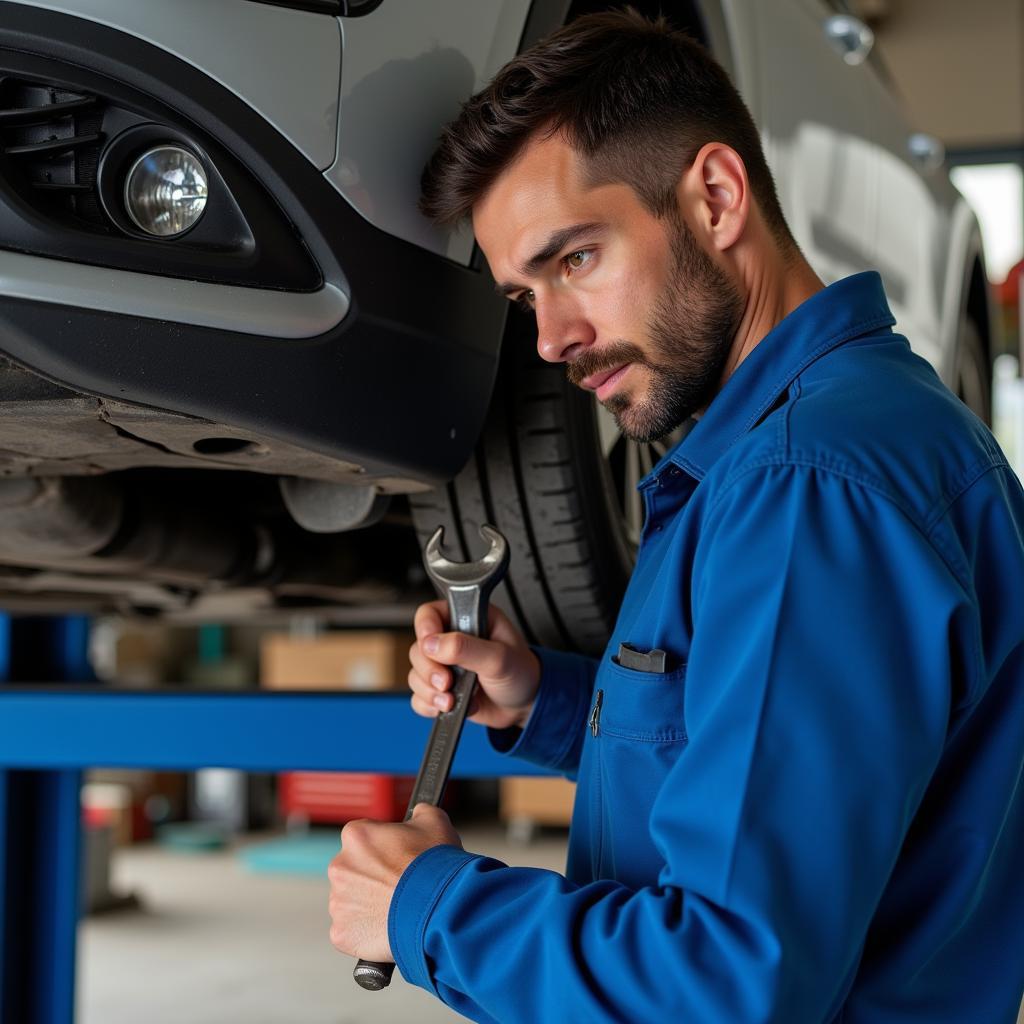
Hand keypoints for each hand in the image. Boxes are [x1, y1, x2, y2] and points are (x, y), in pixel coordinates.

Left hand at [328, 804, 460, 961]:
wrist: (439, 909)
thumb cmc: (436, 866)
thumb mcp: (435, 821)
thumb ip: (419, 812)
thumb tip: (417, 813)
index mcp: (356, 835)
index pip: (364, 838)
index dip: (384, 848)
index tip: (398, 858)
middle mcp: (339, 866)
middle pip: (354, 870)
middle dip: (373, 877)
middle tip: (399, 885)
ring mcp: (338, 902)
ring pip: (351, 901)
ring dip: (369, 904)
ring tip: (398, 908)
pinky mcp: (341, 933)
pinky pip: (350, 930)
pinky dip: (366, 931)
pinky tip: (389, 926)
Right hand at [408, 600, 540, 730]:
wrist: (525, 707)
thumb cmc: (521, 673)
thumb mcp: (499, 657)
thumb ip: (466, 648)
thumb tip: (432, 644)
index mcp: (469, 619)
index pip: (431, 613)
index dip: (425, 629)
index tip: (432, 647)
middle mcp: (453, 639)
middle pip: (418, 647)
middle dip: (429, 670)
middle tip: (447, 682)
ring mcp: (446, 665)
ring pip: (416, 673)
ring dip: (430, 691)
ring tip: (452, 700)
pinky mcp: (442, 688)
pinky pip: (419, 696)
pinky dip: (429, 705)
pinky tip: (450, 707)